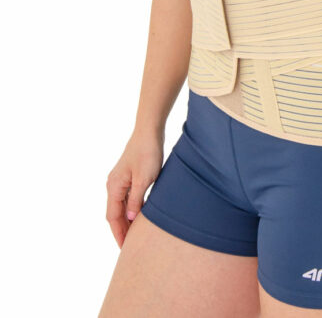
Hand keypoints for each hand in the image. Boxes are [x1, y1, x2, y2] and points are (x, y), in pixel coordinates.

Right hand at [105, 128, 163, 247]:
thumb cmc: (147, 153)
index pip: (113, 216)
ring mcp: (121, 180)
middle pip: (114, 213)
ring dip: (126, 220)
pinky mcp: (129, 175)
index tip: (124, 249)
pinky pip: (127, 198)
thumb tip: (129, 219)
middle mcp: (114, 184)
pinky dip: (131, 209)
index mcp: (114, 186)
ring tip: (134, 236)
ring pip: (121, 206)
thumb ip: (136, 200)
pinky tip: (140, 215)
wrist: (149, 131)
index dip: (118, 233)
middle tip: (129, 248)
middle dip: (121, 230)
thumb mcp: (144, 179)